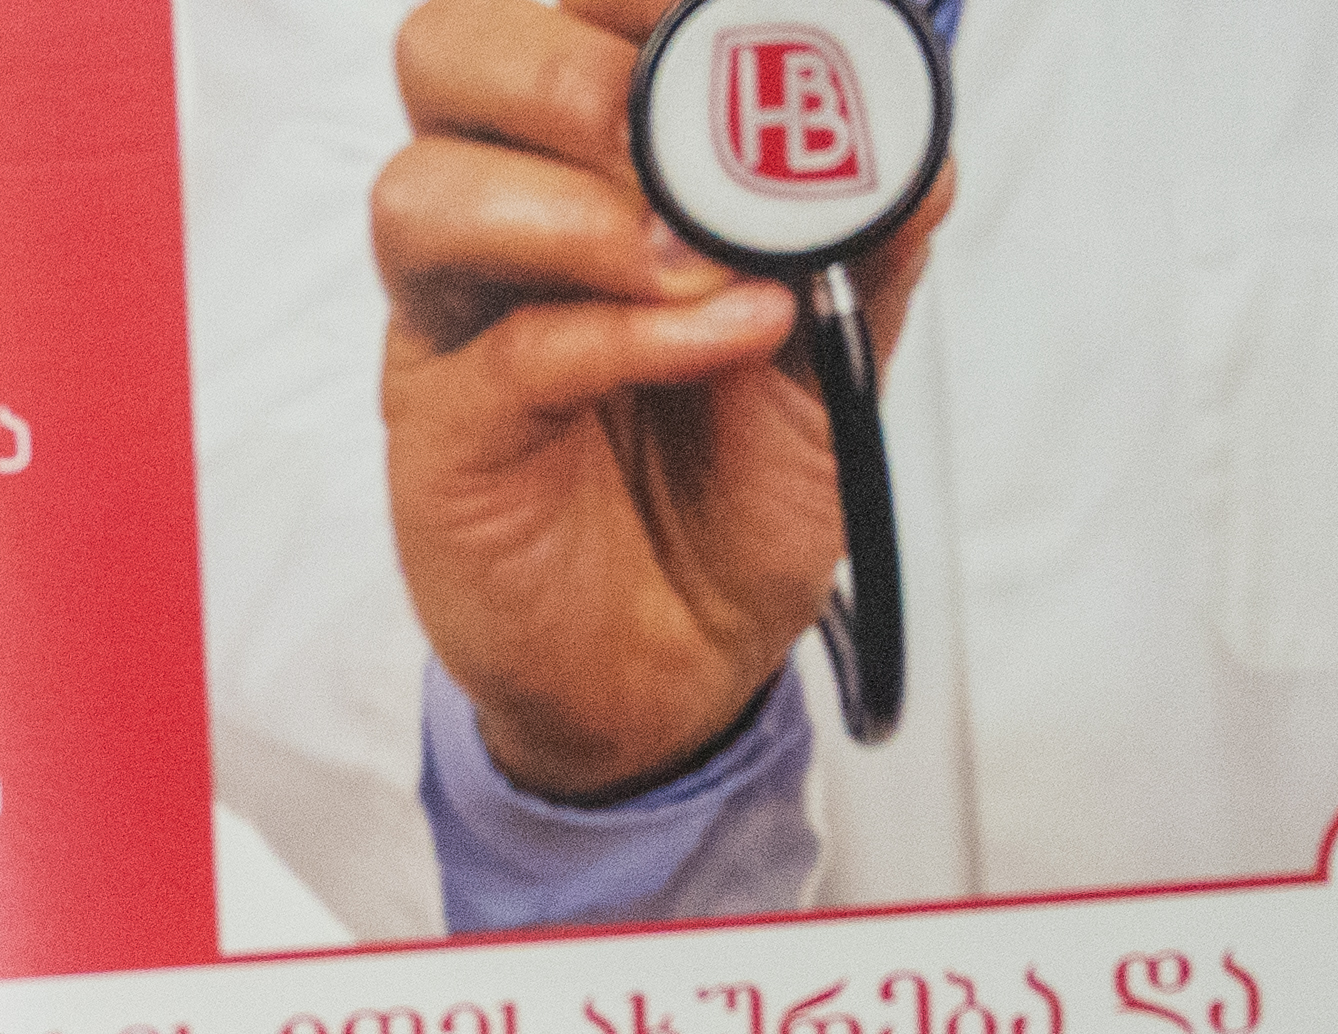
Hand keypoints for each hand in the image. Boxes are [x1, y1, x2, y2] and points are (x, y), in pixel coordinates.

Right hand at [374, 0, 950, 797]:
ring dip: (570, 202)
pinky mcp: (444, 439)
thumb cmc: (732, 494)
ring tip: (692, 258)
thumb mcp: (837, 339)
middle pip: (441, 54)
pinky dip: (627, 329)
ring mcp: (454, 327)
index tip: (715, 6)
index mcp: (576, 161)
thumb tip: (915, 135)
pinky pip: (508, 352)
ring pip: (421, 193)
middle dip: (562, 64)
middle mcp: (499, 223)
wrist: (688, 663)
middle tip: (671, 130)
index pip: (542, 10)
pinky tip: (722, 335)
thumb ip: (866, 230)